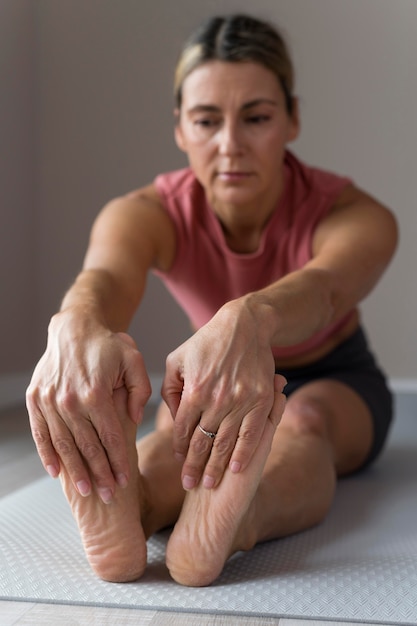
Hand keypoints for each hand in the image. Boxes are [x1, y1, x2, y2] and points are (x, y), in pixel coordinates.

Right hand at [26, 312, 150, 502]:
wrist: (73, 329)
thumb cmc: (108, 346)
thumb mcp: (133, 361)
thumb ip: (140, 390)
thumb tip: (134, 418)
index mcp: (96, 393)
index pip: (110, 438)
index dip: (118, 462)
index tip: (124, 481)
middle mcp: (71, 400)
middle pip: (87, 447)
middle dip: (100, 474)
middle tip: (110, 496)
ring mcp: (50, 401)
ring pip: (64, 445)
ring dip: (75, 471)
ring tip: (86, 491)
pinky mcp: (36, 399)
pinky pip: (41, 433)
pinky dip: (47, 454)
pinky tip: (56, 472)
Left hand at [162, 299, 285, 489]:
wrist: (244, 325)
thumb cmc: (206, 342)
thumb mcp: (177, 360)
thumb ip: (170, 390)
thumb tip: (175, 418)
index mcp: (194, 390)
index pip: (182, 429)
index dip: (179, 448)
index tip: (178, 461)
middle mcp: (217, 399)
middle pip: (201, 442)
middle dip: (193, 467)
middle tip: (188, 486)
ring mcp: (241, 401)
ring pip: (225, 443)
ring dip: (216, 467)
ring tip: (208, 486)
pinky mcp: (261, 400)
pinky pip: (251, 434)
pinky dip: (243, 453)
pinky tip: (236, 469)